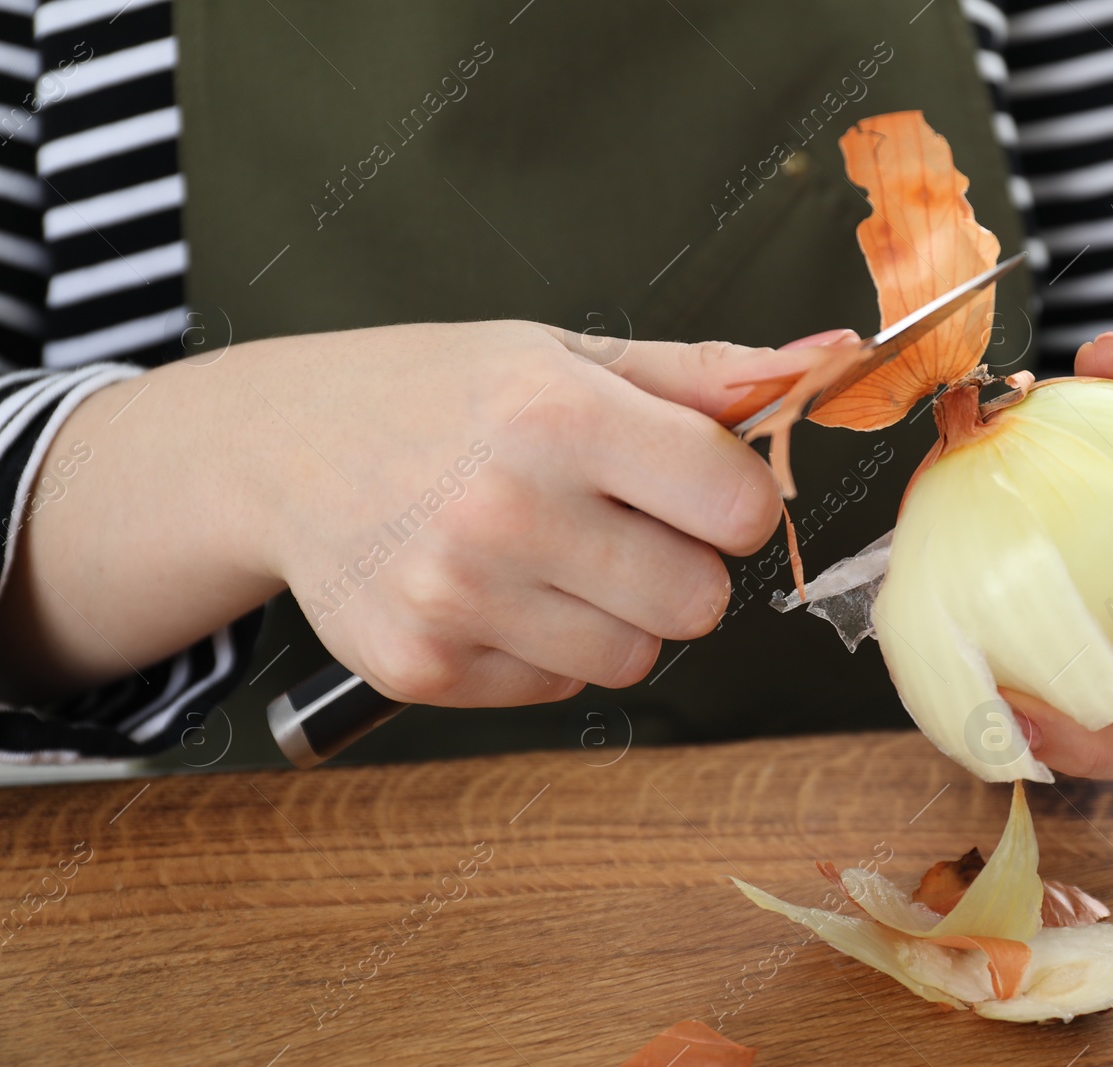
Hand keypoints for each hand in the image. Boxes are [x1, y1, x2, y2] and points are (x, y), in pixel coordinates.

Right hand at [0, 321, 827, 705]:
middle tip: (613, 521)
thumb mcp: (567, 356)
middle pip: (699, 602)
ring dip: (615, 616)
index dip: (730, 499)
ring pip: (635, 659)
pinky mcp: (421, 668)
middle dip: (679, 566)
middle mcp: (506, 509)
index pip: (739, 505)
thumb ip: (706, 376)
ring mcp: (457, 599)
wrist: (280, 448)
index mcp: (557, 414)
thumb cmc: (441, 393)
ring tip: (548, 554)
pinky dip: (544, 651)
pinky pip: (559, 691)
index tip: (691, 483)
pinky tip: (494, 590)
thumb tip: (832, 360)